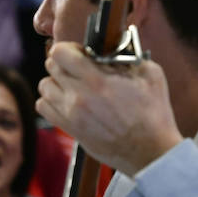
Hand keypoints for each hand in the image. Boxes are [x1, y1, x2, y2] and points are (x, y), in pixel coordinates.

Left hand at [35, 42, 181, 177]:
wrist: (150, 151)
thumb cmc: (154, 113)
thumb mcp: (151, 75)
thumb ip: (130, 56)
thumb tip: (116, 45)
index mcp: (97, 80)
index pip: (60, 53)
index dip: (69, 48)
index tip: (81, 53)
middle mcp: (78, 96)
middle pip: (51, 67)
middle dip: (65, 63)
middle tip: (80, 68)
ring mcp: (71, 114)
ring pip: (44, 87)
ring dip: (56, 82)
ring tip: (73, 85)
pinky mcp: (69, 129)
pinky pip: (43, 107)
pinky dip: (51, 101)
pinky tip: (67, 101)